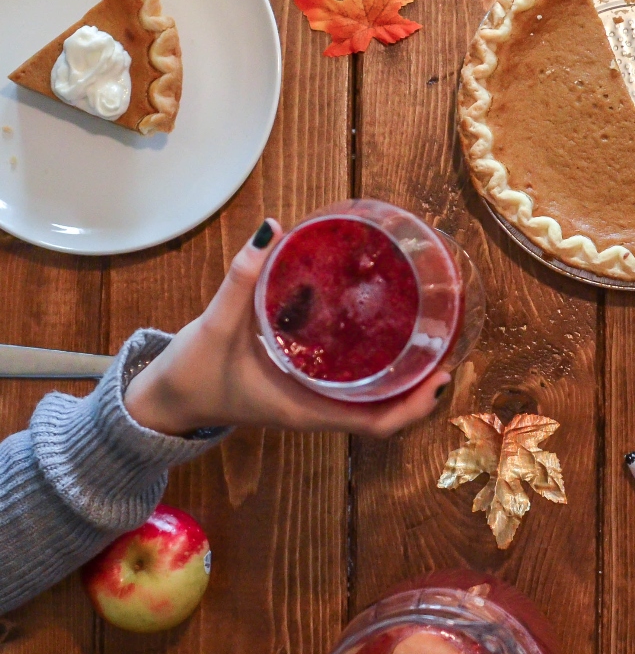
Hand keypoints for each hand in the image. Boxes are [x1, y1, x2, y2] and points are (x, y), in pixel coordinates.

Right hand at [124, 220, 449, 437]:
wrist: (165, 401)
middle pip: (388, 409)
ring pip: (374, 397)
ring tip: (432, 334)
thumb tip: (270, 229)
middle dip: (422, 385)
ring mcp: (314, 400)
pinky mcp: (305, 386)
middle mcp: (319, 409)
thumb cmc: (192, 374)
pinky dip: (377, 364)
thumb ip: (242, 280)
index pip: (377, 423)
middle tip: (450, 343)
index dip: (416, 405)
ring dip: (405, 374)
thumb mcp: (215, 327)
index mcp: (307, 409)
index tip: (442, 376)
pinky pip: (353, 382)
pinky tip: (385, 330)